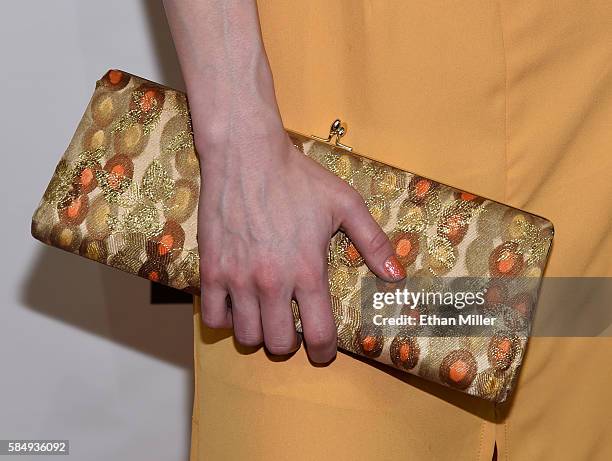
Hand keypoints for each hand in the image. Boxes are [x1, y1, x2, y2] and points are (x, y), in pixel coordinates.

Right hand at [196, 124, 405, 363]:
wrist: (246, 155)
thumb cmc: (298, 178)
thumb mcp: (345, 203)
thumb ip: (373, 242)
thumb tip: (397, 275)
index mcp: (308, 272)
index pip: (319, 335)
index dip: (325, 352)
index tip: (323, 351)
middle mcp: (272, 283)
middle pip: (279, 344)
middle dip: (290, 344)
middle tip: (292, 327)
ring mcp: (238, 279)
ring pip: (247, 337)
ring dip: (259, 334)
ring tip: (265, 317)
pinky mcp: (211, 270)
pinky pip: (214, 318)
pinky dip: (226, 320)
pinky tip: (237, 305)